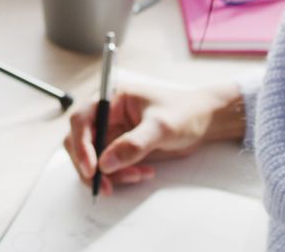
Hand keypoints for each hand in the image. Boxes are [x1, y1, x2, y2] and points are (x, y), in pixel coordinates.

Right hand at [62, 78, 244, 195]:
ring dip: (108, 174)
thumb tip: (105, 163)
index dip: (81, 145)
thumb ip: (133, 144)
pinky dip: (120, 175)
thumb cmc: (184, 113)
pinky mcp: (120, 147)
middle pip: (80, 142)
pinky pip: (109, 166)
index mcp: (111, 98)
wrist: (204, 120)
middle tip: (106, 186)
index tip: (92, 169)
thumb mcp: (161, 127)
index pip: (81, 120)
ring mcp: (112, 132)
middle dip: (91, 166)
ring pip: (93, 159)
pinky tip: (143, 173)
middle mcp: (106, 114)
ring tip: (137, 176)